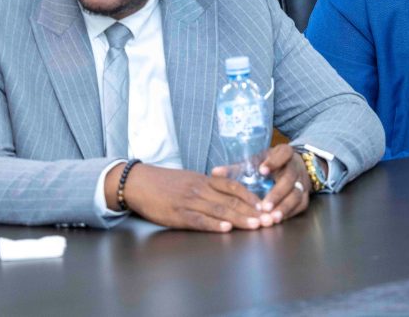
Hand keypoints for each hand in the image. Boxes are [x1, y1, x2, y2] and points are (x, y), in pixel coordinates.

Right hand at [105, 163, 263, 232]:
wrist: (138, 182)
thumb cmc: (165, 182)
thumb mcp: (190, 179)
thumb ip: (209, 186)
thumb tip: (229, 194)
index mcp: (205, 180)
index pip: (234, 186)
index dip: (252, 196)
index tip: (267, 205)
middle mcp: (201, 189)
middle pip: (231, 200)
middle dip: (253, 211)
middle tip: (269, 219)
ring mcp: (189, 201)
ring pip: (219, 210)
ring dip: (240, 219)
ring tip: (256, 225)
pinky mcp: (177, 214)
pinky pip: (199, 220)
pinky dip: (213, 224)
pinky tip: (226, 228)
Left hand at [212, 144, 311, 227]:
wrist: (292, 167)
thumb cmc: (269, 165)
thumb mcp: (255, 162)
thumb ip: (236, 168)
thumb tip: (214, 172)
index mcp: (285, 153)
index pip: (283, 153)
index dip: (274, 162)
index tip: (261, 170)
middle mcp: (296, 167)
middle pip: (289, 178)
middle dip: (277, 193)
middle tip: (264, 206)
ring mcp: (302, 182)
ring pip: (297, 194)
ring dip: (284, 207)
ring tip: (272, 218)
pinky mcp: (305, 195)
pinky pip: (300, 205)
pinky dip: (290, 213)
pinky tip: (278, 220)